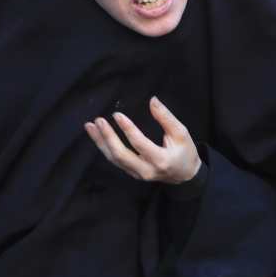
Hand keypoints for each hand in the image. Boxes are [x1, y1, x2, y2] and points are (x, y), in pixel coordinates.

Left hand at [84, 96, 200, 183]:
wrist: (185, 176)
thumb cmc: (185, 152)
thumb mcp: (181, 133)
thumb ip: (166, 117)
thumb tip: (152, 100)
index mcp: (161, 160)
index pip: (140, 144)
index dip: (127, 129)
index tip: (117, 115)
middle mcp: (146, 170)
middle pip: (120, 155)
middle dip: (107, 137)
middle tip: (98, 120)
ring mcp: (137, 174)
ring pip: (114, 159)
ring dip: (100, 142)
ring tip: (90, 126)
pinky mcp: (131, 173)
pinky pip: (115, 161)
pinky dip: (104, 148)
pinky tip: (97, 136)